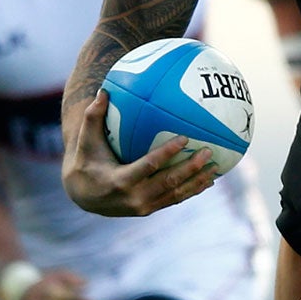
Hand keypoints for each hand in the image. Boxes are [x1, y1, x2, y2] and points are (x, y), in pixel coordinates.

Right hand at [61, 92, 217, 216]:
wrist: (83, 196)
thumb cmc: (86, 161)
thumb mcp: (86, 141)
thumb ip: (93, 117)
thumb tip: (103, 89)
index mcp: (120, 180)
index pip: (149, 166)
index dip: (167, 153)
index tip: (184, 138)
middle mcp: (134, 197)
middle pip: (169, 182)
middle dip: (191, 168)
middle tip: (209, 151)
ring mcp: (143, 206)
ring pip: (176, 194)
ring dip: (198, 181)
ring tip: (217, 166)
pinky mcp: (149, 210)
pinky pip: (175, 199)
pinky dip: (193, 190)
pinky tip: (209, 180)